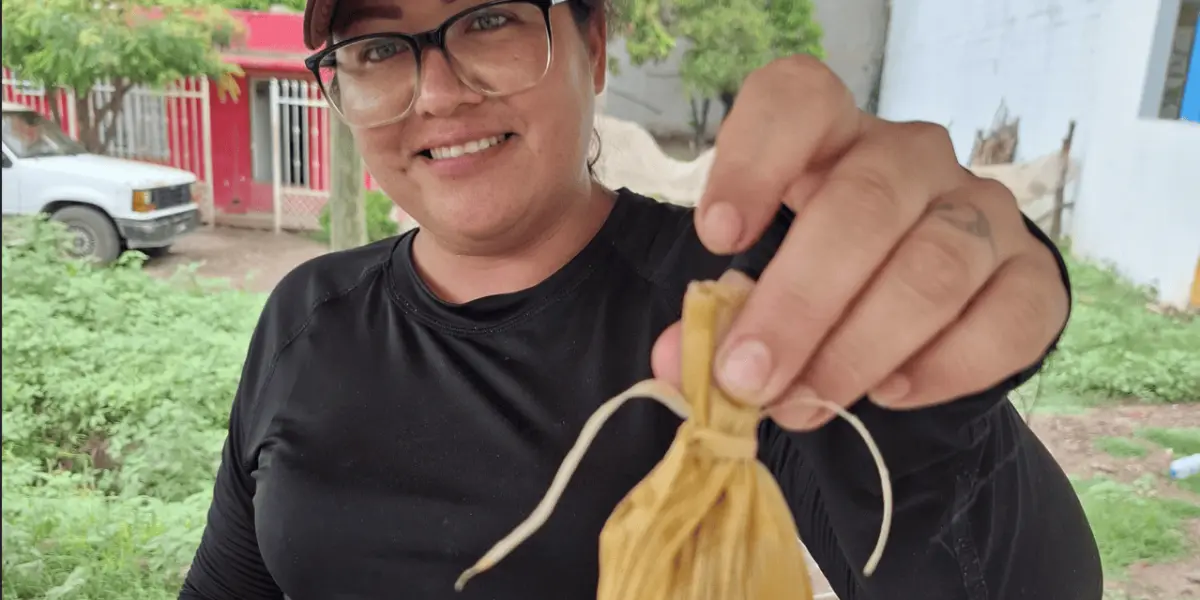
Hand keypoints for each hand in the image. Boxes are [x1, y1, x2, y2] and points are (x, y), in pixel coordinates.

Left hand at [651, 56, 1068, 430]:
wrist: (920, 315)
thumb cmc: (821, 281)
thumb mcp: (757, 285)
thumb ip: (716, 319)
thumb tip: (680, 367)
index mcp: (828, 136)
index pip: (798, 100)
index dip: (753, 161)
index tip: (716, 239)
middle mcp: (911, 157)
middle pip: (863, 205)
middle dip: (796, 304)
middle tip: (747, 378)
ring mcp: (983, 210)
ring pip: (934, 268)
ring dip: (858, 350)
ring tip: (804, 406)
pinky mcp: (1033, 277)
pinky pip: (1004, 321)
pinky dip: (941, 369)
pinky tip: (889, 394)